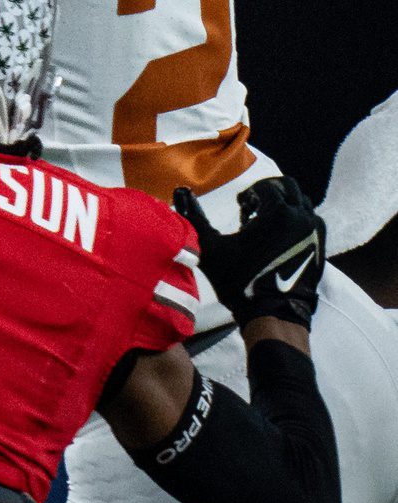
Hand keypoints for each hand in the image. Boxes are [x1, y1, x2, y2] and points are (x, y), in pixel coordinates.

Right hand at [175, 177, 326, 329]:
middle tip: (253, 209)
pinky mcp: (321, 249)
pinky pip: (312, 222)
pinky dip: (297, 221)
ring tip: (268, 223)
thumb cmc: (241, 281)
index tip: (239, 208)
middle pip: (289, 187)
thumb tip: (180, 190)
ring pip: (303, 204)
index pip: (266, 187)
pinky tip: (281, 238)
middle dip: (269, 192)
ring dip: (285, 205)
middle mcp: (301, 217)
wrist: (274, 316)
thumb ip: (193, 216)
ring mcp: (315, 234)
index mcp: (278, 212)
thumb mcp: (210, 248)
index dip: (249, 194)